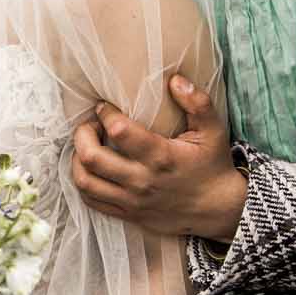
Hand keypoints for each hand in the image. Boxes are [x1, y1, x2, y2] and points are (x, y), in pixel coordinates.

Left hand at [70, 74, 245, 241]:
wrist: (218, 209)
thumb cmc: (212, 165)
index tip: (105, 106)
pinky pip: (91, 201)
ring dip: (77, 158)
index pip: (119, 131)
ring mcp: (132, 201)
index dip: (105, 113)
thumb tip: (175, 79)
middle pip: (91, 158)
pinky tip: (91, 168)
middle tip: (90, 124)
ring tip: (86, 145)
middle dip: (82, 134)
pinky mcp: (128, 214)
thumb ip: (198, 103)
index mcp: (161, 156)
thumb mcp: (213, 131)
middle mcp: (142, 181)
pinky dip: (83, 182)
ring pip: (85, 181)